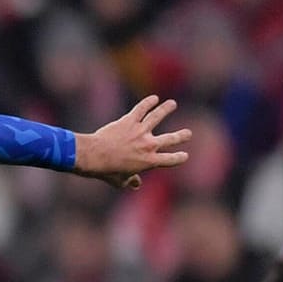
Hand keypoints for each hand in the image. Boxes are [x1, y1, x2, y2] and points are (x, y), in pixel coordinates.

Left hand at [73, 95, 191, 189]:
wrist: (94, 156)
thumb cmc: (106, 171)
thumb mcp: (120, 181)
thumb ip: (131, 181)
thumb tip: (136, 183)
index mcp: (149, 161)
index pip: (171, 160)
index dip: (179, 158)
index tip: (184, 155)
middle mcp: (149, 145)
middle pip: (171, 139)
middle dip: (182, 136)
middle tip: (188, 133)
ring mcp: (139, 131)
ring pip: (157, 117)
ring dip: (166, 109)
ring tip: (172, 104)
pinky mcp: (129, 121)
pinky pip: (140, 109)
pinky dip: (148, 102)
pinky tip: (153, 98)